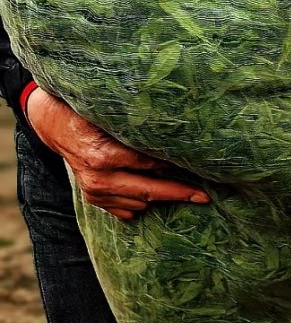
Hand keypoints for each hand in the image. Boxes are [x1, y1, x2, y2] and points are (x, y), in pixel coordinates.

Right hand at [26, 88, 209, 221]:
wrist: (53, 124)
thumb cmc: (85, 112)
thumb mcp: (108, 113)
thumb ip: (135, 124)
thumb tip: (172, 127)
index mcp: (103, 157)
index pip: (149, 165)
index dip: (175, 166)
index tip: (199, 169)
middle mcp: (99, 179)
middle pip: (148, 191)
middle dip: (178, 193)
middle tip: (204, 196)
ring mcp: (94, 192)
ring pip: (138, 203)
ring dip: (161, 198)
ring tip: (187, 192)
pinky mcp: (93, 199)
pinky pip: (124, 210)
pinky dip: (142, 204)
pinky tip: (155, 193)